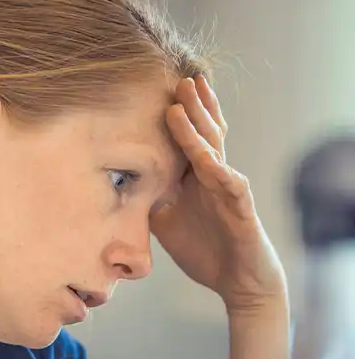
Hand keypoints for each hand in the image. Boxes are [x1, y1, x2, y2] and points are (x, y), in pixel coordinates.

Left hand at [151, 76, 286, 314]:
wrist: (238, 281)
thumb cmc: (205, 249)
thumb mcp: (166, 222)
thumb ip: (148, 200)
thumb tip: (115, 188)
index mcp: (197, 177)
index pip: (188, 137)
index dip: (179, 113)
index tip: (160, 87)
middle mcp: (214, 176)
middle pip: (203, 133)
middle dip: (191, 105)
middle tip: (177, 77)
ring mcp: (229, 190)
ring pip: (214, 151)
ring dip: (198, 127)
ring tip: (184, 102)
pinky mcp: (242, 209)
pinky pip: (231, 185)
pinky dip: (219, 171)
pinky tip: (207, 158)